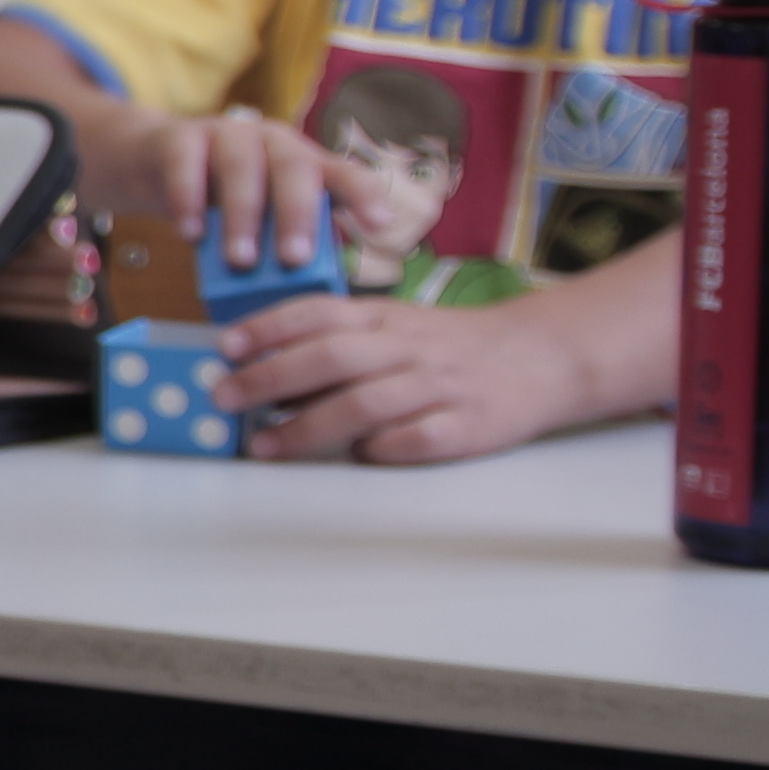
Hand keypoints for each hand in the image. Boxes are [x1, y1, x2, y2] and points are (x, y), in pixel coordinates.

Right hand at [106, 101, 397, 275]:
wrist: (151, 164)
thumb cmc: (219, 200)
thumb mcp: (259, 217)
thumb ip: (280, 241)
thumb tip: (305, 298)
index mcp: (302, 162)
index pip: (342, 172)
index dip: (364, 196)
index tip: (380, 226)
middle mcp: (272, 141)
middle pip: (295, 167)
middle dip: (297, 215)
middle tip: (293, 259)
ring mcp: (226, 135)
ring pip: (242, 167)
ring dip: (243, 216)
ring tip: (239, 261)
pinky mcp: (180, 138)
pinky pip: (186, 164)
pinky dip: (189, 201)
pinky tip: (190, 234)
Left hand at [224, 293, 597, 464]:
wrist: (544, 357)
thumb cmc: (450, 346)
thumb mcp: (396, 325)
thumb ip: (337, 339)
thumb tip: (261, 368)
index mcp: (387, 318)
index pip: (320, 312)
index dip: (269, 327)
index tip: (226, 346)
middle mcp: (409, 348)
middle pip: (333, 358)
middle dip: (270, 378)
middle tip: (224, 398)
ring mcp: (438, 388)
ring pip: (365, 404)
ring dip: (307, 427)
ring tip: (265, 445)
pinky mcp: (465, 427)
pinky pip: (412, 441)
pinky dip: (379, 450)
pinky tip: (354, 457)